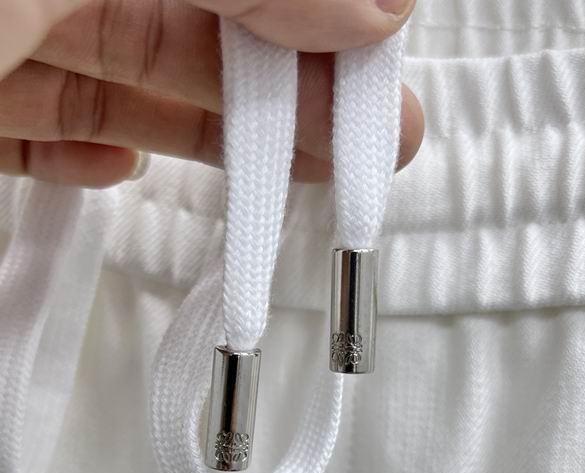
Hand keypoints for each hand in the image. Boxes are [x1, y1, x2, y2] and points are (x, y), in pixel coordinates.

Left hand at [0, 0, 423, 186]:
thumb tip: (368, 2)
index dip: (308, 4)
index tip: (377, 47)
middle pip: (172, 24)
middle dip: (278, 82)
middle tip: (361, 131)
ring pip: (112, 85)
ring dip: (203, 131)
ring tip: (293, 169)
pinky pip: (32, 133)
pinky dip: (83, 157)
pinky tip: (125, 170)